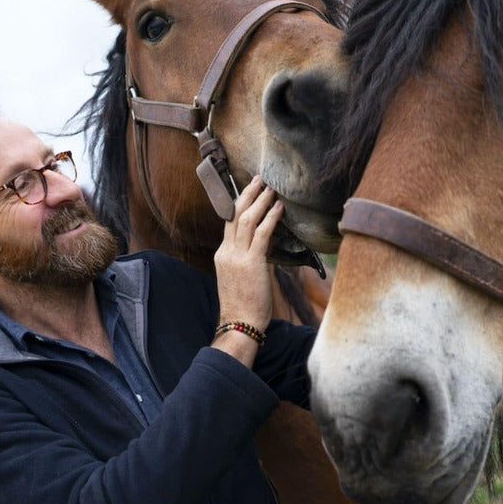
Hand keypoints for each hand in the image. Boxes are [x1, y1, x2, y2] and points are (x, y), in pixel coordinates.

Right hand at [213, 175, 283, 335]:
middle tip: (259, 179)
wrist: (240, 324)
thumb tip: (267, 246)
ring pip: (246, 219)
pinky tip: (279, 208)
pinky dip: (271, 217)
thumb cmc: (244, 306)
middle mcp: (227, 251)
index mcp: (223, 254)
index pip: (230, 223)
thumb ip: (251, 259)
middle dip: (248, 194)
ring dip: (260, 201)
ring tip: (271, 188)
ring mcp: (237, 256)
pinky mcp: (252, 262)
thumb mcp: (242, 277)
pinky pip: (262, 233)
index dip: (240, 205)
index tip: (250, 192)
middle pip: (235, 214)